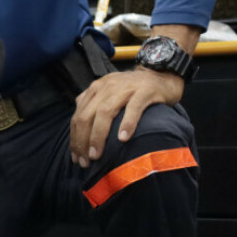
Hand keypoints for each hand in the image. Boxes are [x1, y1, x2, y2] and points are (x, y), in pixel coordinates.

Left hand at [69, 68, 183, 167]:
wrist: (161, 75)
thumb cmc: (133, 90)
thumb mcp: (109, 94)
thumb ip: (93, 106)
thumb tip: (78, 129)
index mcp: (96, 89)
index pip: (78, 116)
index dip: (75, 138)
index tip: (76, 158)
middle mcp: (107, 87)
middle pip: (87, 115)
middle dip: (82, 141)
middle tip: (85, 161)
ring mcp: (125, 88)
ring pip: (105, 112)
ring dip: (98, 135)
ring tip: (96, 154)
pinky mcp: (144, 91)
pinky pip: (133, 108)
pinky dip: (126, 123)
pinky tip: (123, 138)